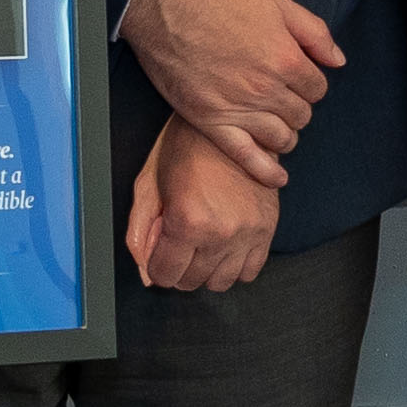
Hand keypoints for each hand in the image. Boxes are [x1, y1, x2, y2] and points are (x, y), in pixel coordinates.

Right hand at [119, 0, 337, 188]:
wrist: (164, 1)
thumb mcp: (276, 0)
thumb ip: (313, 32)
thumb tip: (338, 60)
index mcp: (286, 58)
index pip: (318, 88)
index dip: (311, 83)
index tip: (299, 79)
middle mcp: (266, 89)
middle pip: (301, 115)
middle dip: (298, 107)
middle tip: (284, 98)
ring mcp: (237, 108)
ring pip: (281, 138)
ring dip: (285, 134)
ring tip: (277, 125)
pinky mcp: (209, 120)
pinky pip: (245, 156)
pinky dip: (265, 171)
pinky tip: (277, 178)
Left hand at [126, 115, 281, 291]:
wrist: (230, 123)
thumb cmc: (185, 148)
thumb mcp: (148, 186)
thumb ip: (139, 233)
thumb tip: (145, 273)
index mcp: (187, 221)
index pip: (164, 275)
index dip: (157, 264)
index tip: (160, 251)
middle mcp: (220, 232)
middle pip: (191, 281)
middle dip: (179, 267)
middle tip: (179, 242)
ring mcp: (247, 232)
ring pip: (221, 283)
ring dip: (206, 270)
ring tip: (201, 245)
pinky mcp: (267, 228)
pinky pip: (250, 272)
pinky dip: (234, 266)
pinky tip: (224, 246)